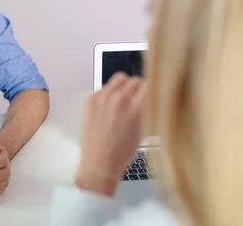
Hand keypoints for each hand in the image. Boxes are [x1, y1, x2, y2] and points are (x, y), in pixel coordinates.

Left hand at [76, 73, 144, 195]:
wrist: (99, 162)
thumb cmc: (122, 151)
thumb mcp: (144, 130)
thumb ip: (148, 109)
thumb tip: (151, 95)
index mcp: (136, 108)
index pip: (149, 85)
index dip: (151, 90)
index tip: (151, 93)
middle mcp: (119, 100)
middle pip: (135, 80)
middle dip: (138, 88)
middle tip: (137, 98)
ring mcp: (103, 98)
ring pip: (119, 78)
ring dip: (124, 87)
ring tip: (123, 100)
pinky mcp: (91, 99)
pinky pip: (104, 87)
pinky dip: (109, 94)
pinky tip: (109, 108)